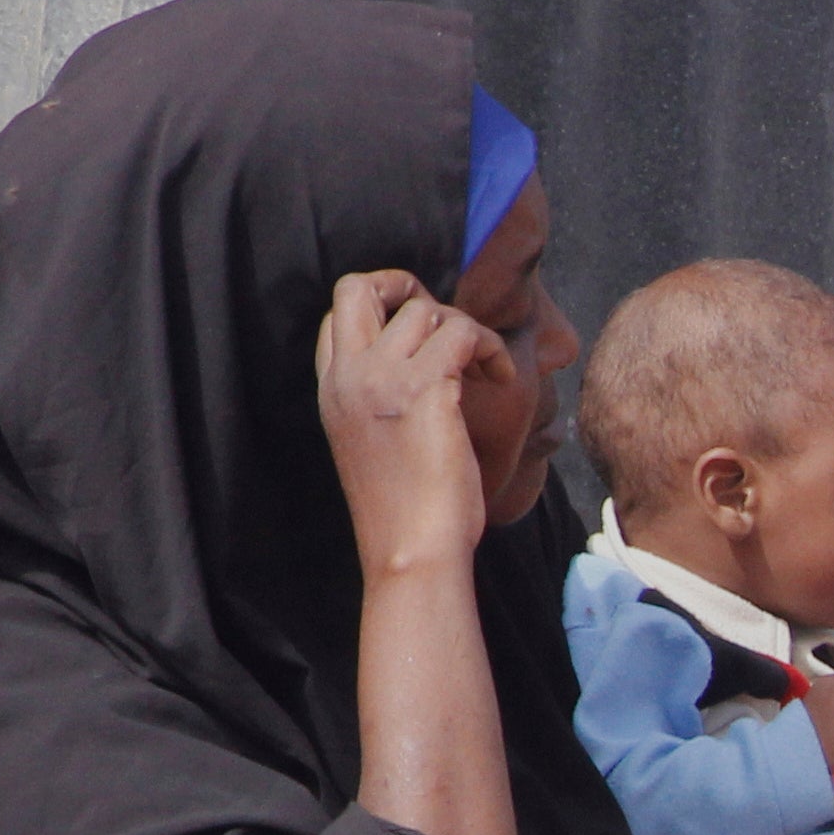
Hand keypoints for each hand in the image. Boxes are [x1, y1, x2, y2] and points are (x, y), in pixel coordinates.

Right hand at [315, 269, 503, 582]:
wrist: (410, 550)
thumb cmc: (405, 512)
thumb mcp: (374, 445)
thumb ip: (383, 402)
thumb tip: (428, 371)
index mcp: (331, 391)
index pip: (338, 316)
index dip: (381, 310)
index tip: (422, 340)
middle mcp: (349, 376)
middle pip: (357, 287)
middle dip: (404, 284)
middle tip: (444, 324)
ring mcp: (382, 379)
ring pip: (426, 309)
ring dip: (466, 329)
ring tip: (485, 368)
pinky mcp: (426, 389)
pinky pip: (464, 333)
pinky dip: (491, 347)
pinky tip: (501, 378)